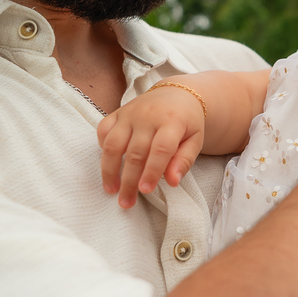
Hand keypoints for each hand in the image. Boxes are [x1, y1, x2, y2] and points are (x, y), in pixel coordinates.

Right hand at [97, 84, 205, 208]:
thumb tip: (172, 181)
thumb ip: (185, 160)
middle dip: (129, 180)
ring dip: (109, 170)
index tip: (145, 191)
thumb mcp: (195, 140)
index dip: (152, 171)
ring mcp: (130, 113)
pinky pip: (103, 130)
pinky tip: (107, 165)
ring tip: (111, 190)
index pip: (160, 149)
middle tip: (126, 202)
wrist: (176, 94)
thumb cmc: (187, 122)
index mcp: (172, 121)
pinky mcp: (117, 113)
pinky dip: (102, 149)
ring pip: (113, 144)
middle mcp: (148, 116)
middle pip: (135, 152)